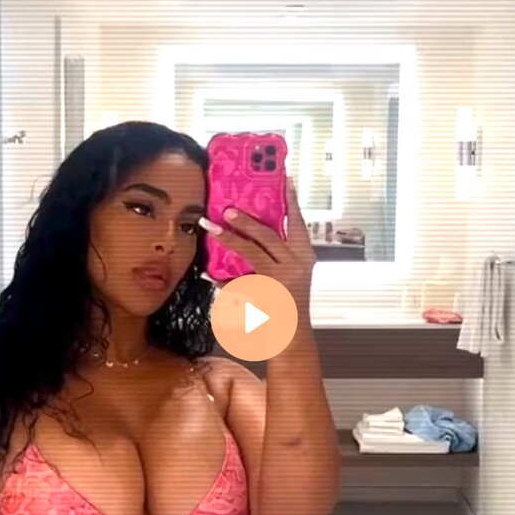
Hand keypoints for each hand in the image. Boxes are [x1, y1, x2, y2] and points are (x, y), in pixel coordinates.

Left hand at [199, 179, 314, 311]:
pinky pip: (239, 284)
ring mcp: (281, 281)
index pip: (298, 223)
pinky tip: (209, 275)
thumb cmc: (290, 303)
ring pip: (253, 254)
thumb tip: (253, 229)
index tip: (284, 177)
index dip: (291, 200)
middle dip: (247, 221)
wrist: (294, 337)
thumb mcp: (293, 274)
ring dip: (230, 239)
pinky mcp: (266, 296)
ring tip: (211, 228)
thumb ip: (279, 253)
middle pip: (269, 237)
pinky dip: (223, 281)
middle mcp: (296, 266)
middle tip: (228, 209)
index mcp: (305, 256)